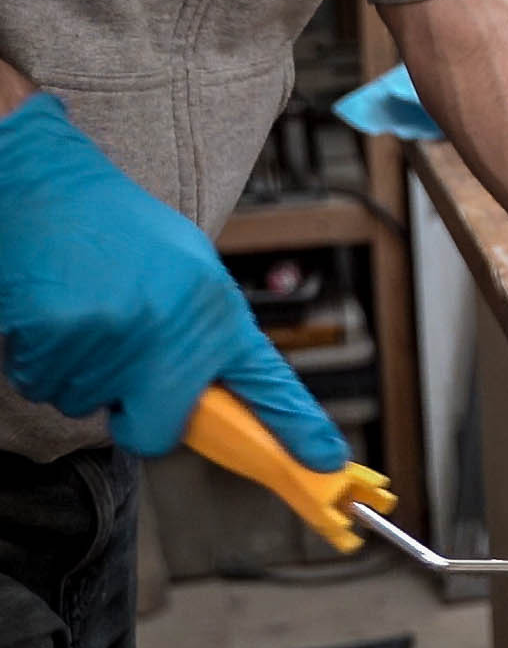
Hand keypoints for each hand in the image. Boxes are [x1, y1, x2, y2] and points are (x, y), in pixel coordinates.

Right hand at [0, 96, 347, 466]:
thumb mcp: (185, 275)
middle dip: (135, 415)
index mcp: (216, 310)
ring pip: (88, 404)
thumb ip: (197, 336)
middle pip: (156, 430)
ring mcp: (121, 334)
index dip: (297, 428)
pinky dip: (40, 359)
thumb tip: (201, 391)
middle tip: (120, 369)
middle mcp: (177, 328)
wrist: (50, 185)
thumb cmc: (115, 229)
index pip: (267, 382)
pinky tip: (51, 310)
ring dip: (79, 373)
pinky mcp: (65, 335)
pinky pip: (44, 383)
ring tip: (83, 309)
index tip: (327, 462)